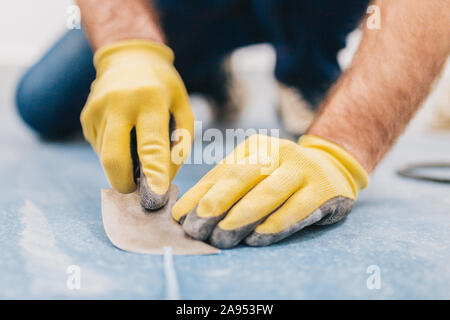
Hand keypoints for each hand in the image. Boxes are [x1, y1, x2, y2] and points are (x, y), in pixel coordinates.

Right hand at [81, 40, 193, 208]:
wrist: (128, 58)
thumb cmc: (163, 87)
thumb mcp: (182, 106)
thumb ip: (180, 141)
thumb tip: (164, 178)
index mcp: (149, 100)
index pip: (151, 144)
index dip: (154, 173)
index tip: (156, 195)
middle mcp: (118, 104)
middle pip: (114, 158)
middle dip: (125, 183)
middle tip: (137, 190)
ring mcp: (96, 110)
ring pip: (107, 156)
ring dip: (123, 164)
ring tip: (136, 146)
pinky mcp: (85, 117)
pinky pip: (100, 147)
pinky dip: (114, 151)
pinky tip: (124, 133)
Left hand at [172, 134, 367, 247]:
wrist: (333, 165)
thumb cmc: (282, 177)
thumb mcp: (255, 174)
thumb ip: (227, 189)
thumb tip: (189, 215)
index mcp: (253, 149)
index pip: (220, 173)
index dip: (198, 195)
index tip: (180, 218)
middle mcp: (276, 153)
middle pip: (241, 177)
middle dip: (215, 204)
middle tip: (196, 228)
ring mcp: (301, 168)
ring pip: (268, 192)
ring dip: (242, 216)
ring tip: (222, 237)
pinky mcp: (324, 188)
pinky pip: (298, 208)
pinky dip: (276, 224)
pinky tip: (258, 238)